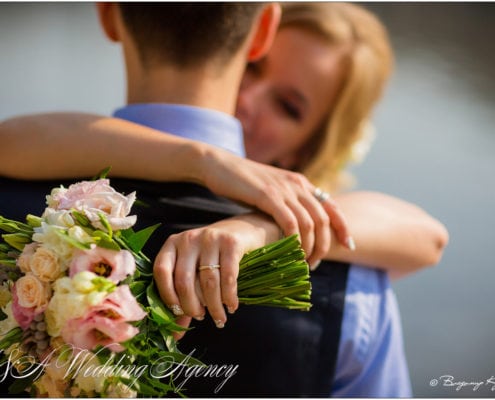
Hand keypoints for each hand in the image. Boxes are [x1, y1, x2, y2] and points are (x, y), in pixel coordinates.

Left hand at [153, 213, 278, 329]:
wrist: (244, 231)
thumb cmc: (214, 255)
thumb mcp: (194, 271)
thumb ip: (183, 298)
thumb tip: (175, 335)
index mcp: (172, 244)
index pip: (161, 272)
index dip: (168, 296)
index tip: (180, 313)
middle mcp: (189, 238)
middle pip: (184, 280)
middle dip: (192, 306)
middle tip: (201, 317)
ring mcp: (210, 238)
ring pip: (207, 282)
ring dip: (214, 306)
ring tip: (219, 318)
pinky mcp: (231, 242)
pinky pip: (228, 276)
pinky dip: (229, 296)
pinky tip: (232, 306)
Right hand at [200, 148, 351, 265]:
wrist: (218, 165)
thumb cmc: (242, 183)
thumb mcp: (271, 191)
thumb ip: (286, 204)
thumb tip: (295, 228)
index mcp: (301, 183)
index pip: (331, 206)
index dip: (343, 227)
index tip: (348, 245)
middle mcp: (297, 184)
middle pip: (323, 219)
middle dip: (324, 245)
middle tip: (314, 264)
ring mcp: (283, 189)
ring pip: (309, 223)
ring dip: (309, 247)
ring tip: (302, 263)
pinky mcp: (267, 195)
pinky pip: (289, 222)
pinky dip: (293, 240)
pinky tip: (289, 251)